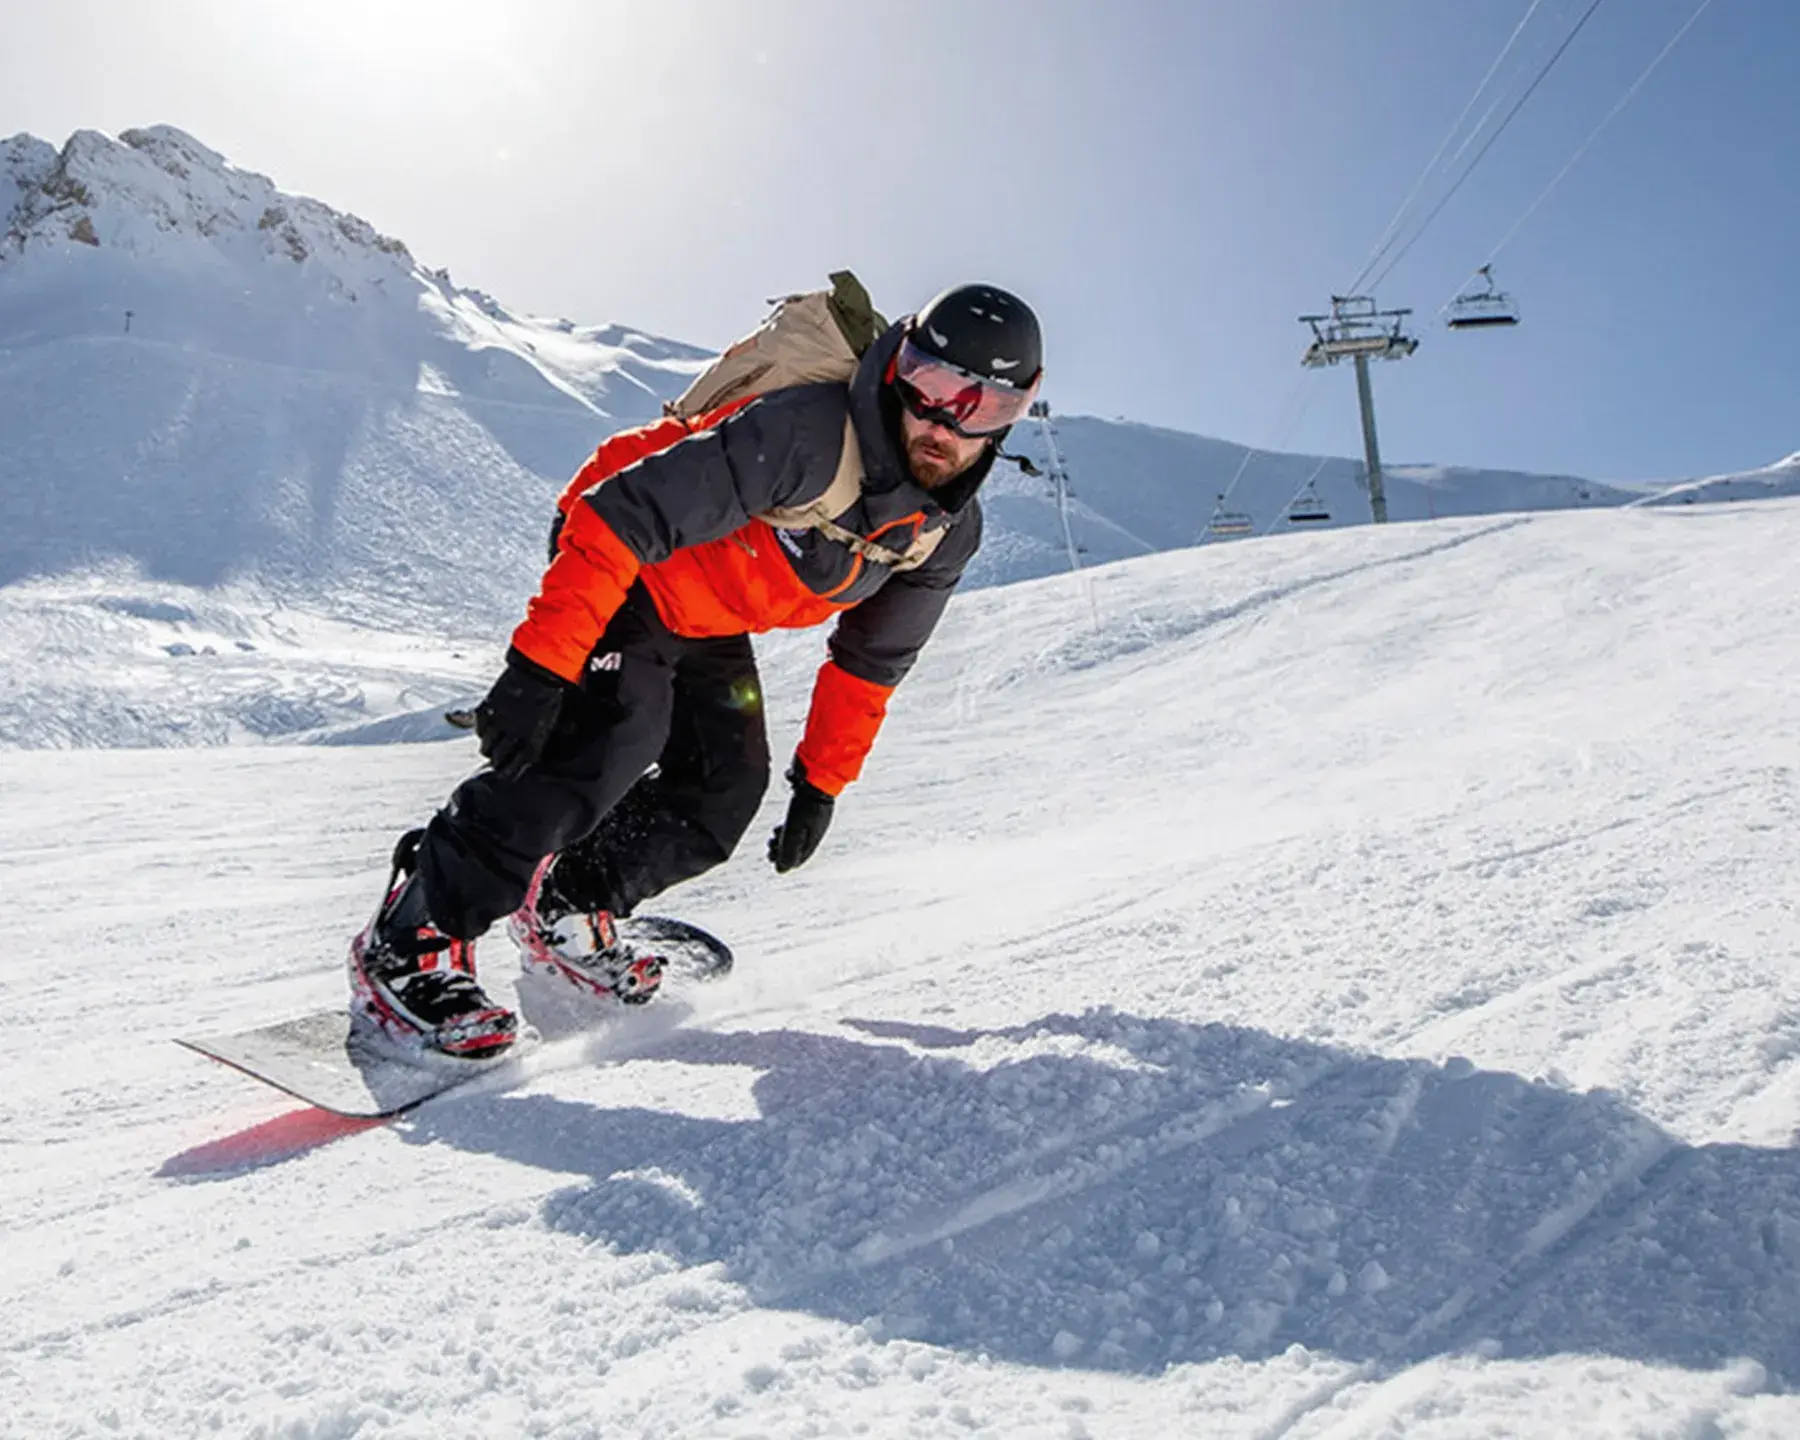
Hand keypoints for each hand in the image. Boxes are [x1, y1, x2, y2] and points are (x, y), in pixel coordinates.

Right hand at [475, 649, 570, 779]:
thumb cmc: (553, 695)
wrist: (540, 670)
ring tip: (492, 746)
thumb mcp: (554, 722)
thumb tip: (542, 747)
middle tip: (498, 760)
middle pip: (497, 760)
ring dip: (489, 749)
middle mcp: (513, 736)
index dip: (509, 773)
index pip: (514, 768)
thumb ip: (544, 738)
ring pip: (486, 747)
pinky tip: (488, 729)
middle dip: (498, 762)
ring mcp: (498, 723)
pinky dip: (483, 732)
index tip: (507, 773)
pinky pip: (480, 729)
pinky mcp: (487, 709)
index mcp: (533, 742)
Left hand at [768, 761, 834, 872]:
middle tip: (769, 848)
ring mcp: (814, 816)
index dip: (785, 861)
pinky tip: (782, 822)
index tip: (772, 859)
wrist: (818, 771)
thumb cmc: (805, 802)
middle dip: (782, 849)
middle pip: (799, 846)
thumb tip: (780, 870)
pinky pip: (798, 821)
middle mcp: (817, 829)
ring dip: (784, 837)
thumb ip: (787, 851)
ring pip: (798, 833)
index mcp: (814, 838)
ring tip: (774, 835)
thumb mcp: (793, 830)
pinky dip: (788, 826)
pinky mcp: (809, 804)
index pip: (799, 858)